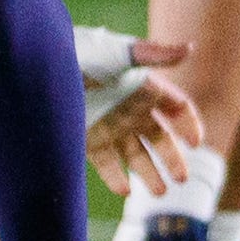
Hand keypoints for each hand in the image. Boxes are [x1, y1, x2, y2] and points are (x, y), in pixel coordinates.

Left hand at [73, 26, 201, 196]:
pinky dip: (115, 178)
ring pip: (136, 156)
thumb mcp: (120, 54)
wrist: (43, 66)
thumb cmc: (84, 53)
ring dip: (149, 174)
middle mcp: (131, 110)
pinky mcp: (89, 139)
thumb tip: (190, 48)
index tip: (196, 143)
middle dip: (172, 158)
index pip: (177, 109)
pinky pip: (107, 163)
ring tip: (159, 192)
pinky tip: (124, 189)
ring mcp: (111, 126)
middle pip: (160, 138)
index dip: (189, 125)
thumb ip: (155, 55)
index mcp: (145, 88)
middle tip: (182, 178)